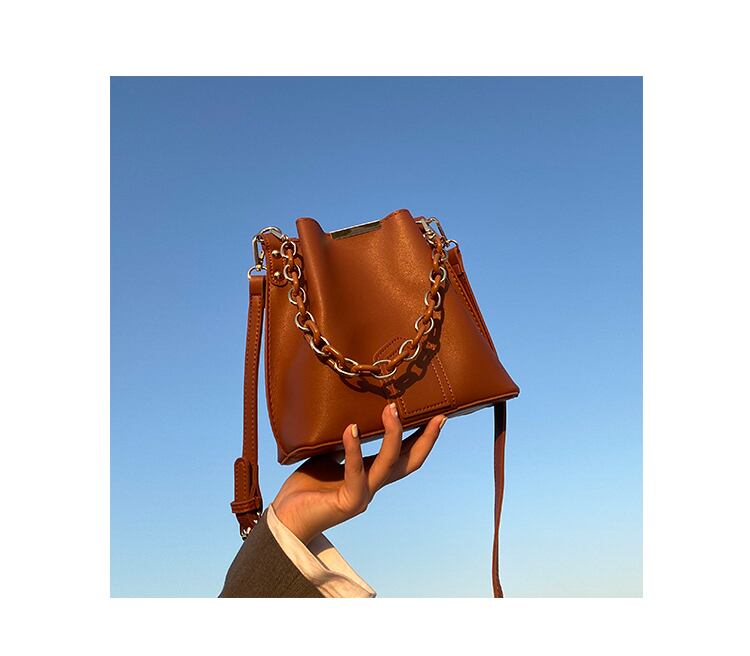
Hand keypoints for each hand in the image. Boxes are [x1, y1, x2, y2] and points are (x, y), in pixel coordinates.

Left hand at [271, 403, 446, 544]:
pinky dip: (354, 450)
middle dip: (425, 439)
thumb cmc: (306, 487)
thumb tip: (353, 414)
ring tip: (391, 410)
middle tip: (437, 416)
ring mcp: (363, 495)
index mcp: (370, 474)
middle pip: (408, 462)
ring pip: (387, 464)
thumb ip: (344, 441)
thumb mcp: (328, 455)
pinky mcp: (348, 502)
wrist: (285, 519)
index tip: (436, 415)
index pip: (403, 454)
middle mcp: (372, 485)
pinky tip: (352, 429)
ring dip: (392, 436)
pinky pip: (355, 472)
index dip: (421, 436)